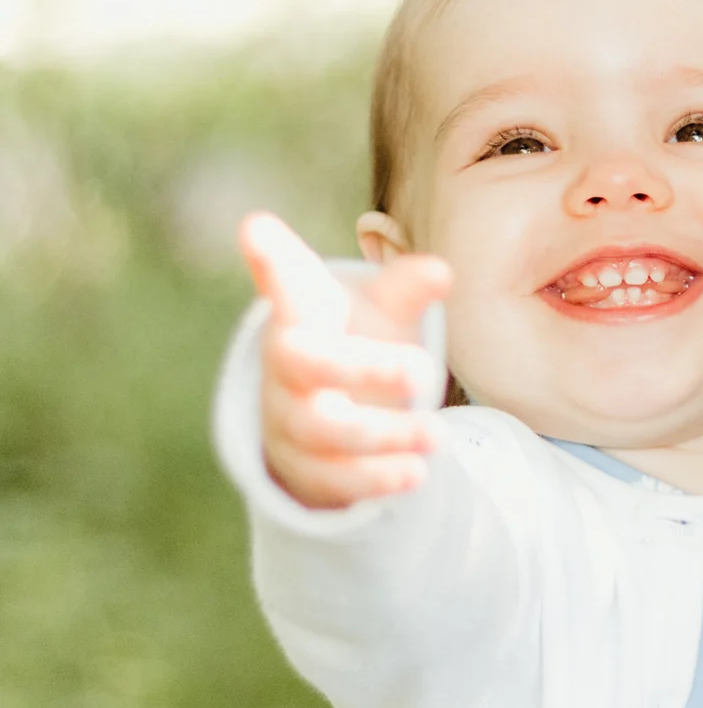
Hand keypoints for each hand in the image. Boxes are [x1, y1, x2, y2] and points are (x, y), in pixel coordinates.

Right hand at [239, 212, 451, 509]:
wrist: (322, 418)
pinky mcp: (309, 471)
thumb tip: (439, 271)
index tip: (258, 228)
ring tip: (437, 436)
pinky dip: (376, 479)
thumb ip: (402, 291)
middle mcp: (288, 373)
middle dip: (365, 369)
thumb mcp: (376, 313)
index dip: (272, 261)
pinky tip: (415, 474)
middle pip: (311, 367)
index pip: (285, 288)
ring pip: (326, 432)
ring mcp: (292, 424)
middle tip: (423, 371)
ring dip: (383, 434)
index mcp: (301, 321)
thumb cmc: (350, 345)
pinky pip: (337, 480)